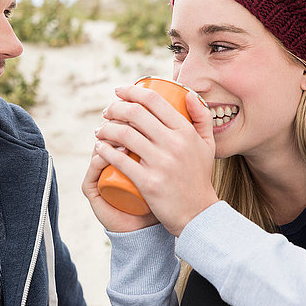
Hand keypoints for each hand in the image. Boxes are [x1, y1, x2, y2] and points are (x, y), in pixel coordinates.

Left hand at [93, 85, 218, 236]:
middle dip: (114, 108)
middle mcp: (174, 144)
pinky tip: (99, 147)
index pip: (153, 101)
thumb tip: (188, 93)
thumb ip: (202, 116)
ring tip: (99, 130)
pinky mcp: (148, 182)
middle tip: (107, 112)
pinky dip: (105, 150)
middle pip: (135, 114)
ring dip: (105, 128)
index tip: (119, 92)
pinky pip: (120, 160)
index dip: (131, 91)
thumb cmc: (198, 176)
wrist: (197, 214)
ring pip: (124, 134)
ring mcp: (161, 163)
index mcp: (185, 132)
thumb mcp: (207, 144)